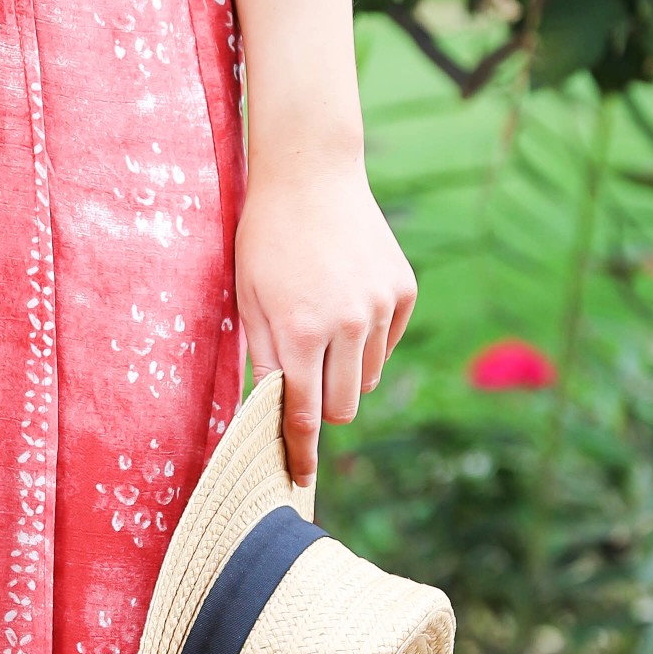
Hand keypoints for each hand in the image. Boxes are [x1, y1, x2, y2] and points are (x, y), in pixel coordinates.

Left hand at [234, 159, 416, 493]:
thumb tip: (270, 415)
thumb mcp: (248, 300)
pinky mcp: (403, 290)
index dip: (301, 452)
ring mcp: (381, 307)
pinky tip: (345, 302)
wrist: (311, 174)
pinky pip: (386, 342)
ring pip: (367, 378)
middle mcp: (349, 324)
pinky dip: (367, 339)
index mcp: (302, 332)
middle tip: (304, 387)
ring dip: (344, 371)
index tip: (298, 479)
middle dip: (323, 409)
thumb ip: (264, 360)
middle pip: (344, 407)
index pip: (305, 415)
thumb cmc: (267, 239)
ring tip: (320, 329)